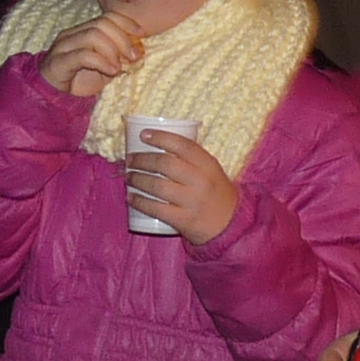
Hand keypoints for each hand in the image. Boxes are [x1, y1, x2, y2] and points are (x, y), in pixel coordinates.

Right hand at [42, 14, 146, 96]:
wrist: (52, 97)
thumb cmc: (79, 81)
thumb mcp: (104, 68)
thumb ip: (118, 58)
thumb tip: (138, 53)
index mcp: (83, 31)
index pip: (107, 16)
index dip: (127, 23)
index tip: (141, 36)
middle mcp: (72, 34)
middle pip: (102, 23)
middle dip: (123, 38)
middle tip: (135, 56)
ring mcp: (63, 47)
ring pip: (93, 35)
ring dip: (113, 50)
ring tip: (121, 67)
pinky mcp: (58, 62)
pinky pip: (83, 55)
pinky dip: (102, 62)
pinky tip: (112, 71)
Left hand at [127, 130, 237, 244]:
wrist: (231, 225)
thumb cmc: (215, 193)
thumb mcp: (211, 171)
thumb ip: (191, 158)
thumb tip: (157, 144)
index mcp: (208, 164)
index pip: (182, 145)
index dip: (160, 137)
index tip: (142, 135)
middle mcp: (201, 181)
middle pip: (165, 164)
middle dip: (142, 160)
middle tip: (130, 160)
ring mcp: (192, 202)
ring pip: (158, 186)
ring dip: (137, 180)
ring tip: (128, 177)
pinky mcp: (184, 220)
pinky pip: (156, 209)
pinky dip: (140, 202)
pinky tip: (131, 198)